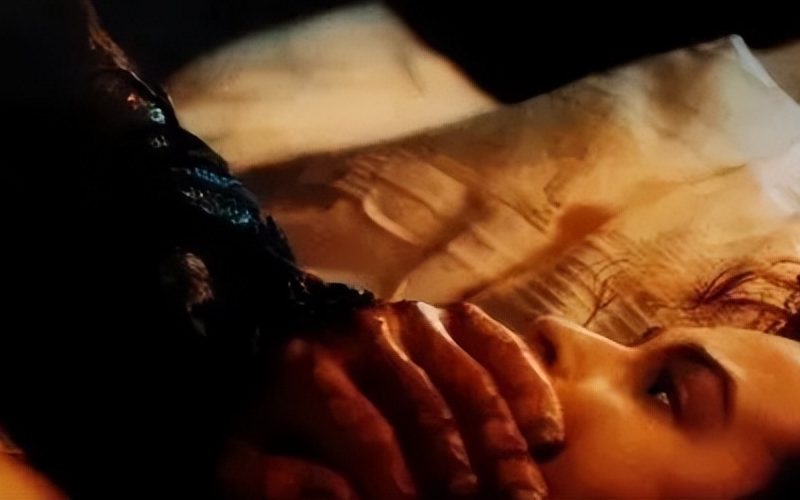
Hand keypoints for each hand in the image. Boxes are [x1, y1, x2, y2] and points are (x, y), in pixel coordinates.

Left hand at [226, 301, 564, 499]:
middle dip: (460, 473)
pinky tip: (549, 442)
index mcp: (306, 366)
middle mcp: (365, 329)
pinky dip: (530, 393)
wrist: (298, 378)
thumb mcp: (250, 464)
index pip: (363, 434)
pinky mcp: (457, 317)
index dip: (394, 483)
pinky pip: (503, 350)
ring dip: (503, 448)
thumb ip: (277, 483)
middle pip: (425, 410)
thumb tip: (340, 494)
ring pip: (471, 383)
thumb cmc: (281, 433)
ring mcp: (417, 319)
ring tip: (524, 497)